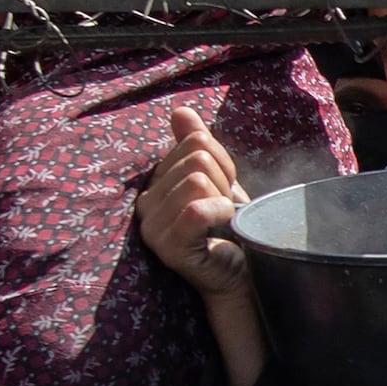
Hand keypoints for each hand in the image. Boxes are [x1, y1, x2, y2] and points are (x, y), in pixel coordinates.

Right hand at [136, 103, 252, 296]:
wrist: (241, 275)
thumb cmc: (229, 229)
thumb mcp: (218, 179)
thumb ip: (196, 144)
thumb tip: (180, 110)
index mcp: (155, 183)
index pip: (195, 142)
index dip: (223, 164)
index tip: (224, 192)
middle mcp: (145, 204)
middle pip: (197, 159)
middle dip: (224, 182)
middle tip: (225, 211)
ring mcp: (152, 227)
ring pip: (198, 180)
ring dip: (224, 199)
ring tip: (222, 221)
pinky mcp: (167, 246)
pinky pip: (197, 208)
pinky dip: (221, 212)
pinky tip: (223, 226)